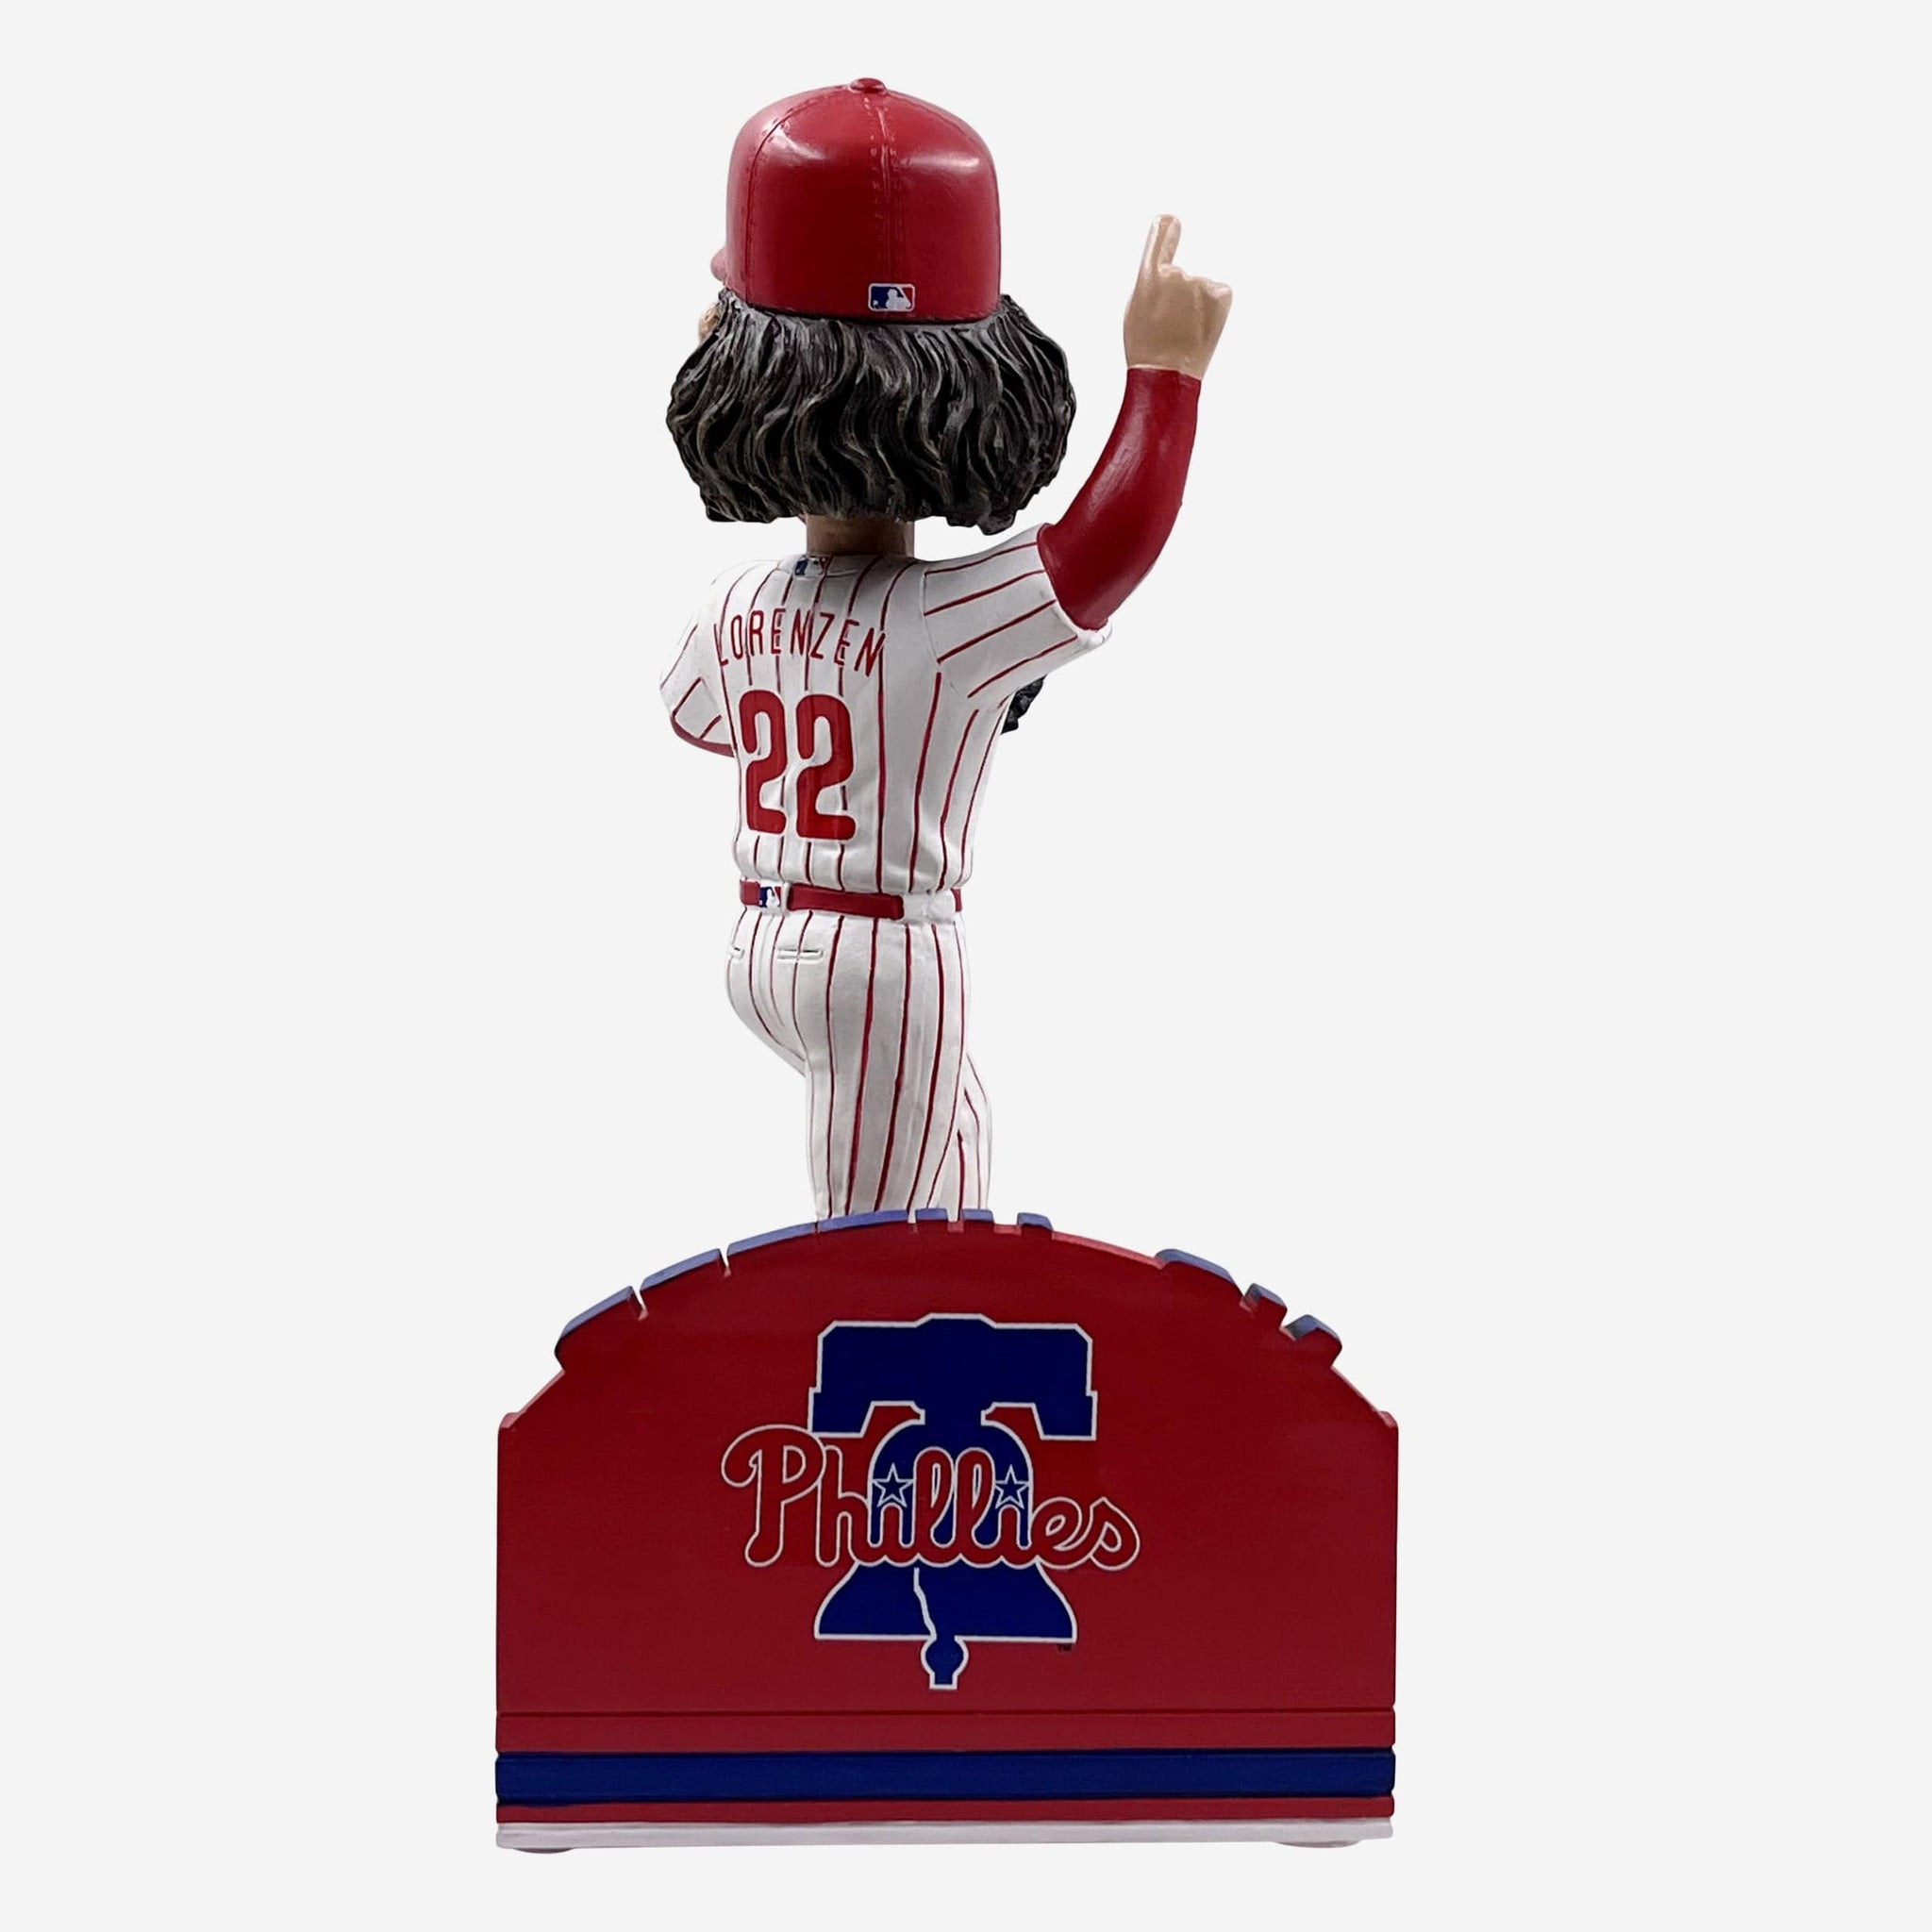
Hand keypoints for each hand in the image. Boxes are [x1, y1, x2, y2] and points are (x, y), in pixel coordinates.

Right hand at [1122, 215, 1231, 380]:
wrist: (1166, 374)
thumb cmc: (1147, 349)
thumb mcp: (1136, 310)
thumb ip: (1150, 283)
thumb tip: (1164, 270)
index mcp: (1149, 277)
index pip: (1160, 236)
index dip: (1166, 228)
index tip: (1171, 221)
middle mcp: (1175, 273)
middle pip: (1180, 277)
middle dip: (1179, 297)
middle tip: (1172, 326)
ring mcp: (1199, 283)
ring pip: (1200, 290)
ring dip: (1196, 307)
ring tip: (1185, 333)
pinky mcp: (1221, 294)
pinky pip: (1219, 294)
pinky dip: (1214, 309)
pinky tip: (1202, 327)